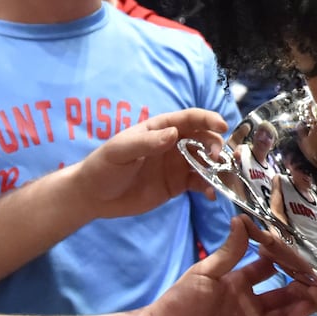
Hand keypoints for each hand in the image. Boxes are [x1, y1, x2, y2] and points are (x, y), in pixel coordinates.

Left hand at [72, 108, 229, 217]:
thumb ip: (147, 142)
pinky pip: (200, 183)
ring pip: (206, 161)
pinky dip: (210, 186)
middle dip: (215, 146)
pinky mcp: (177, 185)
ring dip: (218, 167)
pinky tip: (211, 194)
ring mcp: (177, 165)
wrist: (94, 196)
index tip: (222, 126)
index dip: (208, 119)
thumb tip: (174, 133)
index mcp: (160, 129)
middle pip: (204, 139)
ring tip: (222, 178)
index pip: (189, 118)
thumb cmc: (104, 166)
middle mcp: (173, 144)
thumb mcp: (121, 151)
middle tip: (217, 159)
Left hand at [140, 218, 316, 315]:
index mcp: (237, 282)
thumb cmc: (179, 302)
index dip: (283, 260)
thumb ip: (229, 252)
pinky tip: (304, 310)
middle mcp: (249, 302)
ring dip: (302, 302)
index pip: (267, 268)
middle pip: (282, 291)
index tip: (302, 249)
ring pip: (284, 312)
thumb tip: (242, 219)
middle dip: (301, 282)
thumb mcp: (205, 272)